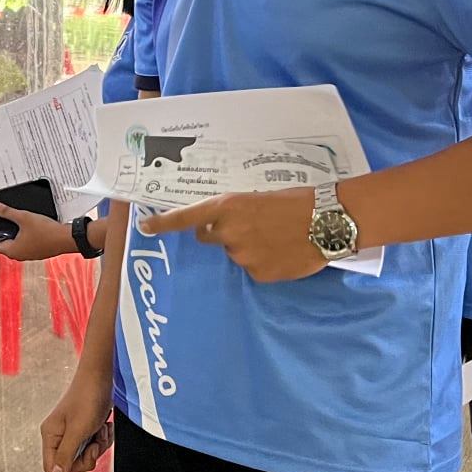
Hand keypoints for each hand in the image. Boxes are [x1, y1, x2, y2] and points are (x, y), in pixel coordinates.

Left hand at [0, 204, 77, 261]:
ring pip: (18, 245)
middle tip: (6, 222)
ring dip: (17, 236)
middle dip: (5, 234)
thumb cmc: (47, 232)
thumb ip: (7, 212)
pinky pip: (28, 245)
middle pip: (6, 245)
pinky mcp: (39, 253)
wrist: (67, 238)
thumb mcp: (24, 217)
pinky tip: (32, 229)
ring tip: (19, 223)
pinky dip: (27, 238)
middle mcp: (20, 256)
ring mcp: (30, 255)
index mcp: (13, 251)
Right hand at [39, 372, 112, 471]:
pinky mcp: (86, 428)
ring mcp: (73, 432)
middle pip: (73, 464)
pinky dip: (103, 438)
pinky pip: (96, 445)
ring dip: (99, 445)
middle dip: (89, 456)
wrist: (101, 377)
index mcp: (50, 435)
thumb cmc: (87, 400)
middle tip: (95, 442)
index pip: (52, 468)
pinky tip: (105, 425)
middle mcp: (59, 435)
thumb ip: (66, 455)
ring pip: (87, 455)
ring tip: (101, 428)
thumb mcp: (78, 431)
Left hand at [137, 187, 324, 281]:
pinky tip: (284, 251)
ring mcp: (242, 256)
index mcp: (227, 207)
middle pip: (208, 237)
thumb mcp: (259, 198)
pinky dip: (265, 262)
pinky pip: (254, 268)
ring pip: (235, 253)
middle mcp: (228, 233)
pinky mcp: (259, 274)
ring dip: (248, 247)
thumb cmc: (298, 201)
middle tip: (248, 225)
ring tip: (277, 236)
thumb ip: (236, 212)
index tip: (144, 227)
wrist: (327, 220)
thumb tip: (226, 225)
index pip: (185, 218)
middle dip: (221, 233)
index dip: (162, 223)